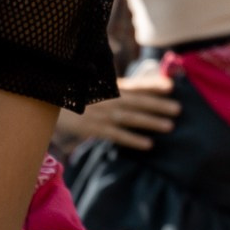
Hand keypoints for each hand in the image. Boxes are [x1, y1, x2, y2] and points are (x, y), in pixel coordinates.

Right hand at [59, 70, 181, 152]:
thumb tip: (135, 90)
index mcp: (110, 87)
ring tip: (170, 126)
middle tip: (179, 109)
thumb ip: (115, 88)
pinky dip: (133, 140)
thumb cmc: (76, 95)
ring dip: (151, 122)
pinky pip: (118, 135)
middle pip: (138, 102)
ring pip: (132, 118)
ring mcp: (103, 114)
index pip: (136, 85)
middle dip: (159, 105)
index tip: (171, 87)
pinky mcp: (95, 128)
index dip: (154, 85)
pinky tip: (148, 145)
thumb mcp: (96, 87)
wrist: (50, 102)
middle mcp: (109, 98)